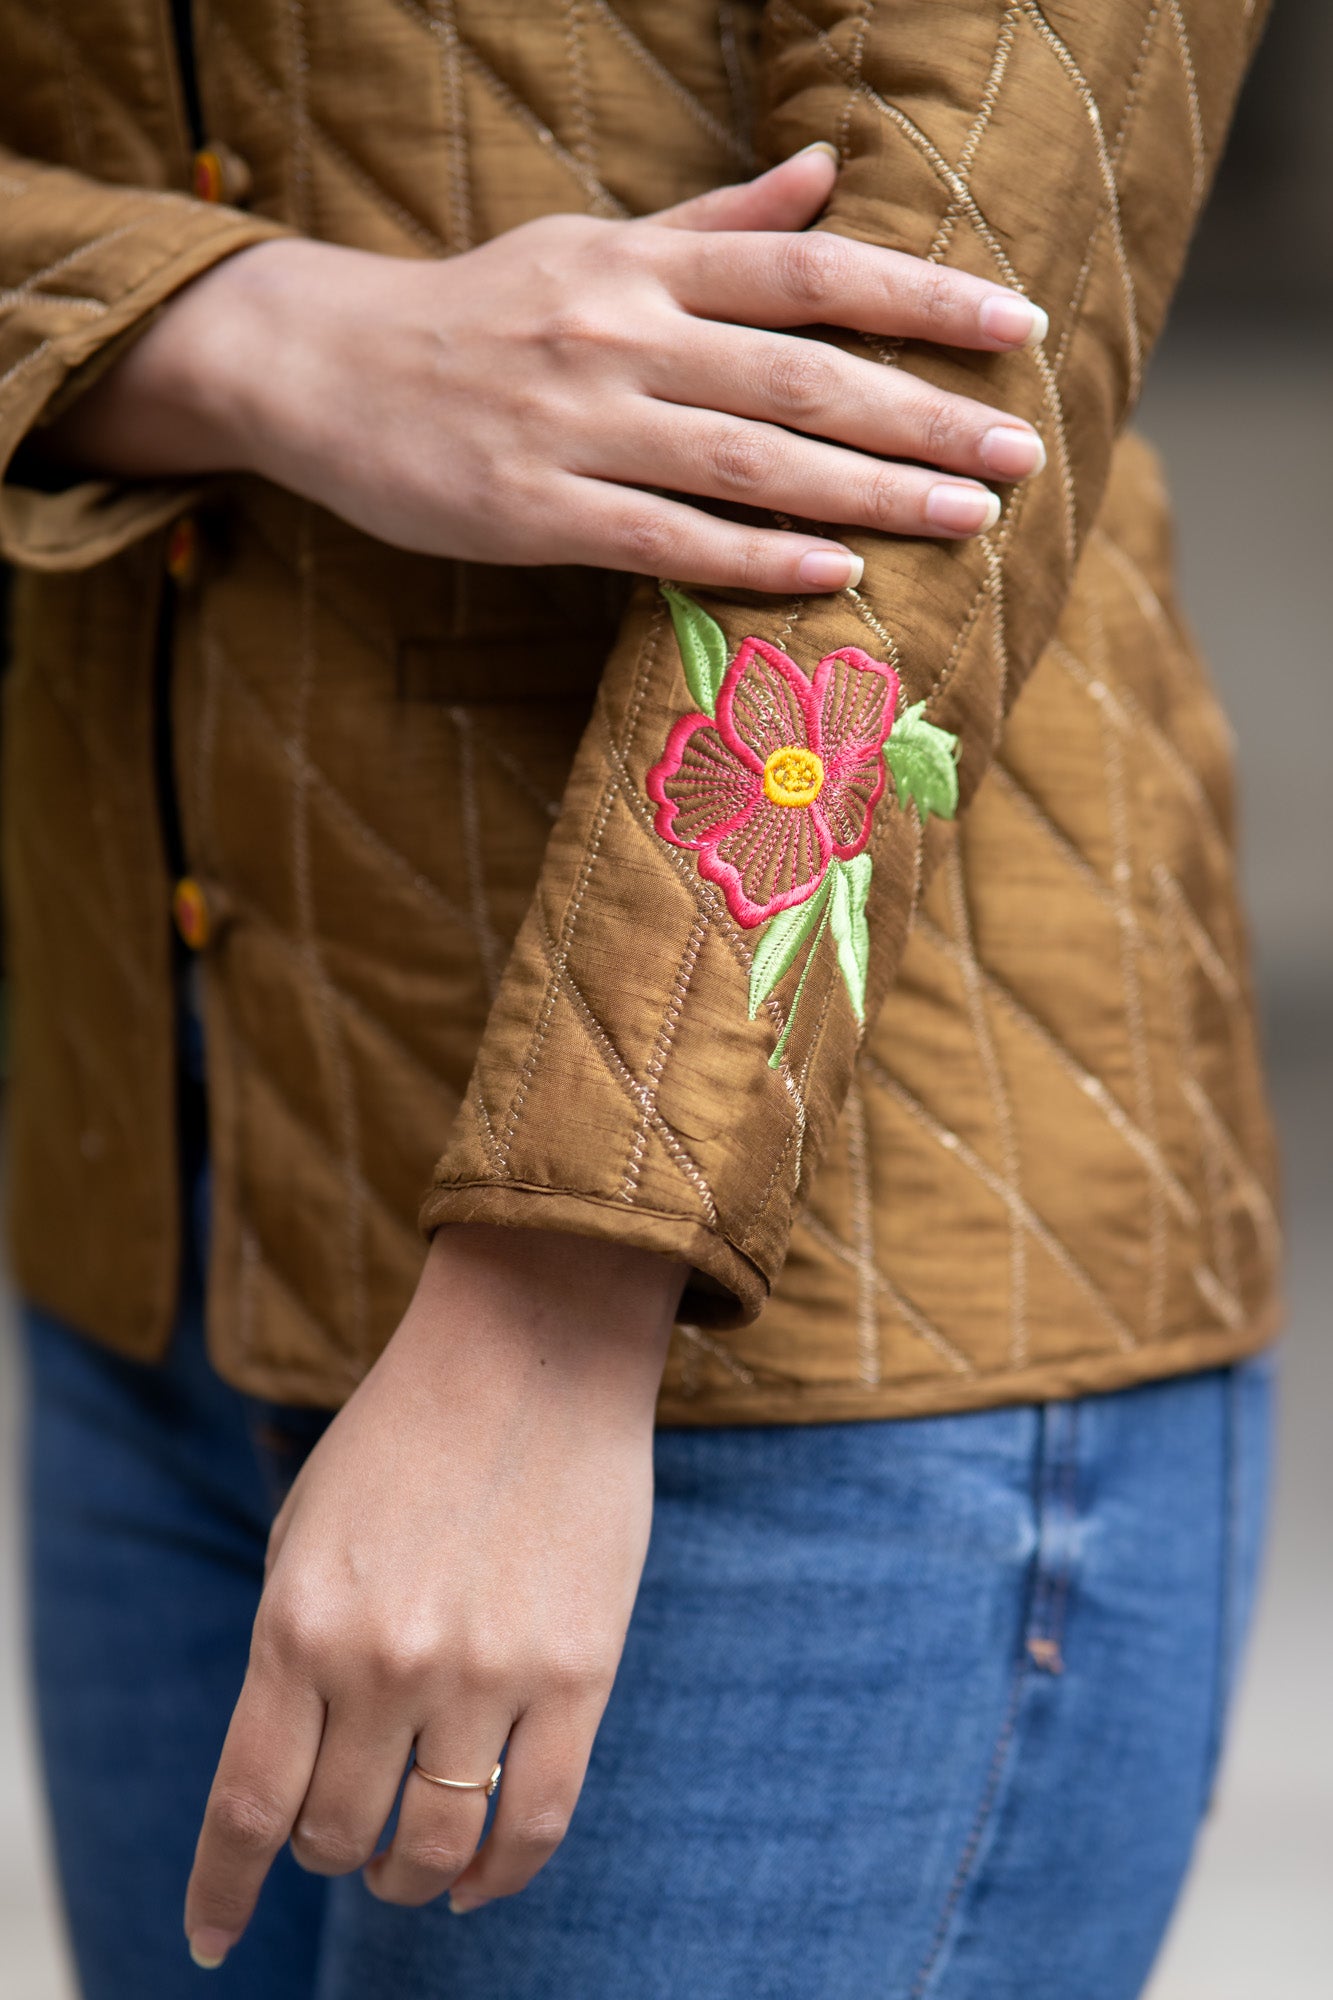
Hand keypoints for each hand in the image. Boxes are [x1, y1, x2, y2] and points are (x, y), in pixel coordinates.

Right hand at [47, 146, 1046, 593]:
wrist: (321, 366)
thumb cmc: (475, 310)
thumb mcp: (592, 243)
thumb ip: (713, 225)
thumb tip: (827, 175)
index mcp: (642, 267)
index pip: (811, 275)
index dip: (922, 297)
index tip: (1016, 329)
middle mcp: (620, 335)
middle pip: (803, 376)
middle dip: (923, 418)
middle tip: (1022, 457)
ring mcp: (575, 427)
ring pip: (749, 463)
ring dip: (869, 495)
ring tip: (965, 522)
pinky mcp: (532, 512)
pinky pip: (663, 540)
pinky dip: (753, 558)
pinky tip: (834, 573)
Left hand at [182, 1224, 684, 1967]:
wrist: (535, 1344)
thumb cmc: (409, 1429)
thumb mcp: (307, 1526)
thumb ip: (290, 1647)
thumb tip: (291, 1769)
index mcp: (299, 1621)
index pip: (248, 1808)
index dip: (222, 1892)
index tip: (209, 1939)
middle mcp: (384, 1662)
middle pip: (335, 1836)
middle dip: (323, 1856)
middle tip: (338, 1835)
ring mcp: (487, 1670)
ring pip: (431, 1847)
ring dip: (406, 1878)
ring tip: (405, 1865)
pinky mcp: (579, 1671)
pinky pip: (535, 1822)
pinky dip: (499, 1876)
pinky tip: (477, 1881)